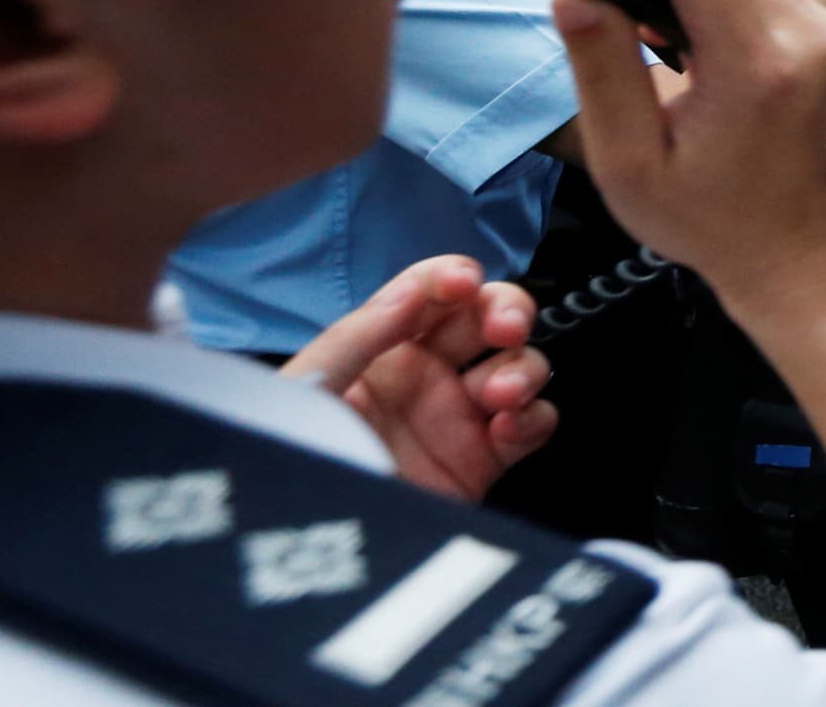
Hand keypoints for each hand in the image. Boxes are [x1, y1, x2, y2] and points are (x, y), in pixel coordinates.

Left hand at [280, 256, 553, 503]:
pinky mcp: (484, 462)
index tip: (463, 283)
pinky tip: (507, 429)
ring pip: (520, 365)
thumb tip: (414, 290)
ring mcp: (458, 418)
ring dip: (522, 369)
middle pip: (487, 318)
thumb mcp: (310, 388)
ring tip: (500, 396)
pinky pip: (533, 424)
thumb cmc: (291, 464)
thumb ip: (359, 334)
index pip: (428, 292)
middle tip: (506, 329)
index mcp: (379, 349)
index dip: (452, 277)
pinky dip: (534, 418)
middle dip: (507, 310)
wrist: (312, 549)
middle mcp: (424, 377)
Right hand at [551, 0, 825, 296]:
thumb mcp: (630, 163)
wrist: (820, 265)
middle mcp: (816, 38)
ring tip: (690, 61)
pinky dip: (758, 21)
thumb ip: (600, 69)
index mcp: (755, 65)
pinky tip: (742, 80)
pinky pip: (797, 5)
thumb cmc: (716, 225)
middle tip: (634, 11)